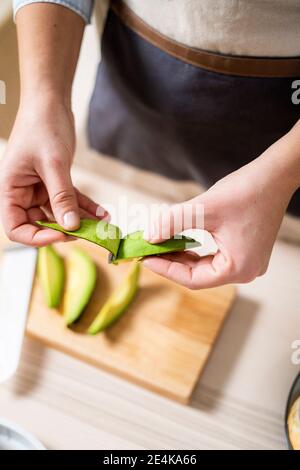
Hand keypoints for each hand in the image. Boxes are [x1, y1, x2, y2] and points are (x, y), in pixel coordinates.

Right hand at [0, 97, 106, 245]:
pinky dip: (86, 207)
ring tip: (102, 226)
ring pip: (59, 214)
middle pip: (40, 224)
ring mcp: (40, 189)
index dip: (36, 238)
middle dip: (64, 231)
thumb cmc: (42, 126)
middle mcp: (23, 193)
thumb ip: (62, 197)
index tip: (61, 236)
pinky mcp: (56, 182)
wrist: (51, 101)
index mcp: (11, 190)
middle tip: (88, 232)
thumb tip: (71, 226)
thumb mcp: (53, 164)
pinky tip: (103, 213)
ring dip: (80, 220)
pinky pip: (71, 200)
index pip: (15, 228)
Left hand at [143, 134, 298, 288]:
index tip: (144, 257)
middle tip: (148, 249)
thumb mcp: (203, 209)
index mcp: (238, 269)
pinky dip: (196, 249)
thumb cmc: (247, 191)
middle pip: (199, 274)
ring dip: (182, 255)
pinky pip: (215, 256)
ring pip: (205, 266)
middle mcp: (245, 270)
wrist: (275, 175)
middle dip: (171, 261)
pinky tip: (180, 239)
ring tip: (160, 243)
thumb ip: (173, 224)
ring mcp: (247, 261)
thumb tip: (149, 237)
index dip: (165, 269)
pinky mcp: (246, 250)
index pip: (193, 280)